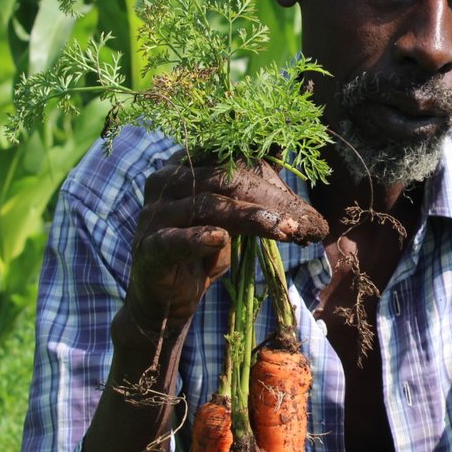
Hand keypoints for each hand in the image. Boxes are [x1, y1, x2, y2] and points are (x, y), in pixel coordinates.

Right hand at [119, 158, 328, 344]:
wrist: (166, 299)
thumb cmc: (203, 250)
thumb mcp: (231, 216)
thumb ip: (250, 190)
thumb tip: (282, 153)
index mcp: (186, 165)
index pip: (231, 158)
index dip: (269, 172)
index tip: (301, 194)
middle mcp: (166, 181)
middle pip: (225, 179)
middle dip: (269, 199)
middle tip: (302, 219)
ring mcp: (154, 213)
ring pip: (208, 205)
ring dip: (251, 217)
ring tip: (284, 230)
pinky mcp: (149, 247)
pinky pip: (175, 239)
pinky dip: (199, 238)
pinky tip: (221, 238)